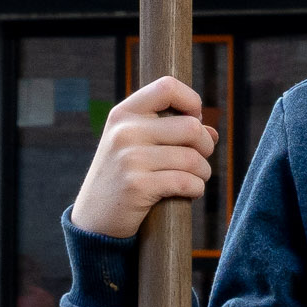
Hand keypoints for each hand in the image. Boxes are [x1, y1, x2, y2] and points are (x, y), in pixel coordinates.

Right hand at [68, 77, 216, 243]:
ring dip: (203, 172)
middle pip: (191, 127)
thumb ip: (171, 133)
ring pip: (193, 159)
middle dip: (205, 146)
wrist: (93, 219)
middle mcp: (125, 131)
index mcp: (124, 114)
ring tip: (196, 179)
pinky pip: (187, 182)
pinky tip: (190, 192)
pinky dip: (196, 189)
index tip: (193, 121)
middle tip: (199, 160)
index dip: (191, 101)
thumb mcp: (135, 146)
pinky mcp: (138, 185)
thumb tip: (212, 132)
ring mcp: (130, 158)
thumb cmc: (122, 178)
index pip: (167, 87)